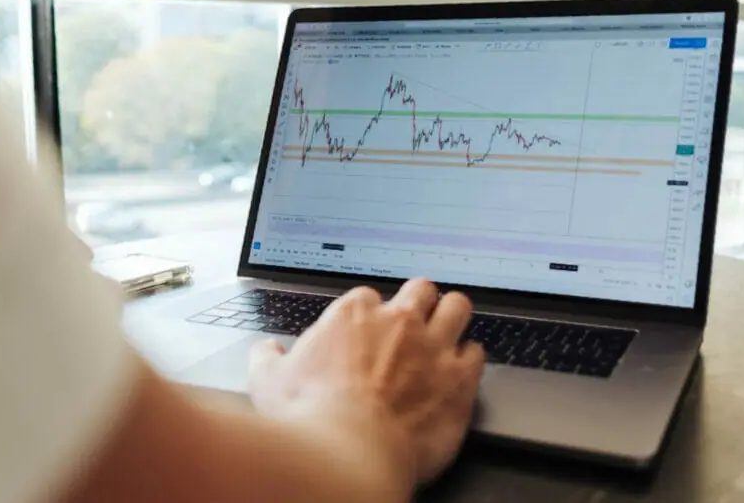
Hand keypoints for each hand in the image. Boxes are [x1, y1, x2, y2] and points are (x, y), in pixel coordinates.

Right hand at [248, 279, 485, 483]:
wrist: (348, 454)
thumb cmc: (309, 418)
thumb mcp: (268, 382)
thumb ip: (268, 358)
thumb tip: (266, 351)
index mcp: (353, 314)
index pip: (368, 297)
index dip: (369, 315)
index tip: (366, 331)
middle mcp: (398, 321)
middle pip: (420, 289)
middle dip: (418, 302)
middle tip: (413, 322)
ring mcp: (433, 346)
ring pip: (457, 307)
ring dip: (452, 317)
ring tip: (448, 330)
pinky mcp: (460, 378)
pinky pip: (477, 352)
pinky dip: (470, 360)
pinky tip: (462, 371)